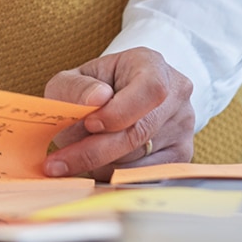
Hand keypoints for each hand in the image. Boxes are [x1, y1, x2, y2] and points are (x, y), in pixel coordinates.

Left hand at [42, 47, 194, 178]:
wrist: (115, 99)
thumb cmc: (92, 88)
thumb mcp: (73, 78)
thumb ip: (77, 86)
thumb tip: (97, 99)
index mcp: (152, 66)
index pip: (150, 90)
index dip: (120, 111)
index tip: (89, 124)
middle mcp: (176, 96)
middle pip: (141, 131)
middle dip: (97, 149)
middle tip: (59, 162)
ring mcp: (182, 128)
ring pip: (142, 158)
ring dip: (102, 164)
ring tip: (73, 159)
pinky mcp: (180, 156)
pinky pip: (146, 175)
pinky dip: (115, 175)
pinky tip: (93, 168)